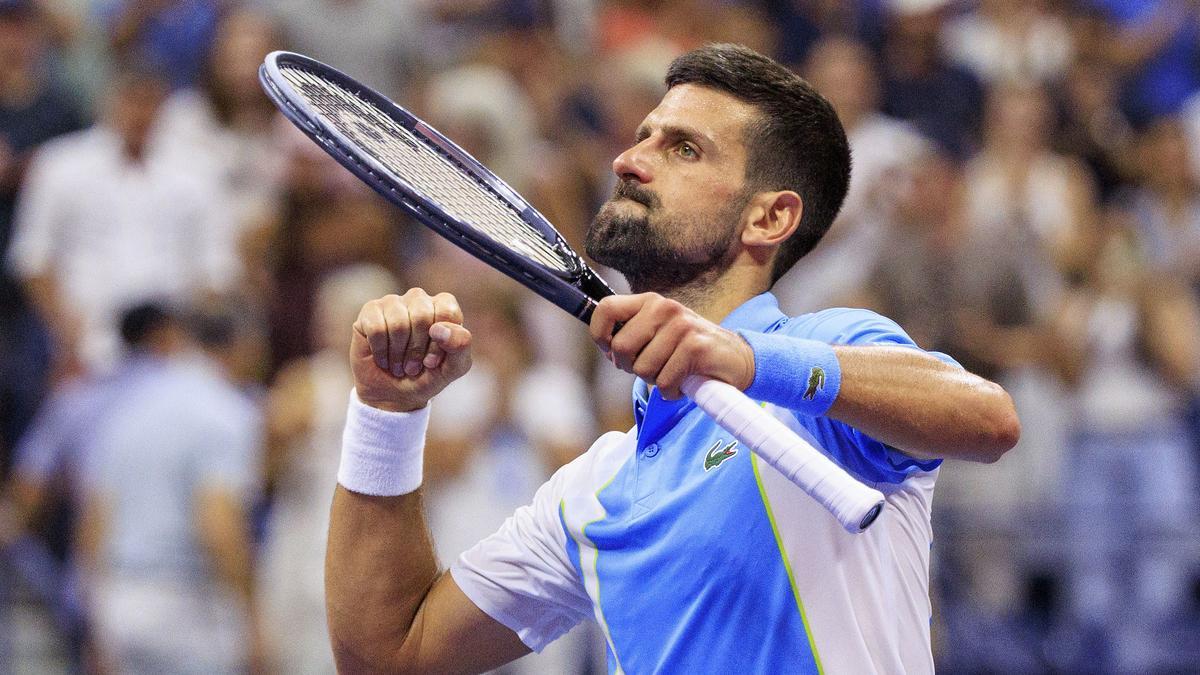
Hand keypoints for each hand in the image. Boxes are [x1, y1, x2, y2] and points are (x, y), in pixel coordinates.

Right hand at [350, 289, 471, 411]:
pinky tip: (382, 358)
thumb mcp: (452, 368)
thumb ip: (460, 346)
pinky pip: (376, 327)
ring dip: (397, 353)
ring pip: (398, 322)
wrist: (392, 394)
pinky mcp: (370, 311)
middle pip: (422, 315)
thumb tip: (439, 329)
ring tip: (398, 365)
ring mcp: (393, 303)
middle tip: (412, 367)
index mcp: (443, 307)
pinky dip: (380, 351)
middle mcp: (418, 300)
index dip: (439, 342)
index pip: (446, 311)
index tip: (432, 362)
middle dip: (416, 349)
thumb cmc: (426, 377)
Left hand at [589, 293, 754, 399]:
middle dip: (631, 367)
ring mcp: (681, 326)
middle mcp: (664, 308)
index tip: (612, 352)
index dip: (600, 335)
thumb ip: (632, 335)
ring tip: (673, 372)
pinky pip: (664, 381)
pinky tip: (684, 382)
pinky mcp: (695, 347)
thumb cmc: (689, 351)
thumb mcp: (658, 334)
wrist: (736, 358)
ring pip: (642, 368)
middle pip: (621, 347)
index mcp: (650, 302)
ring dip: (655, 380)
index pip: (605, 307)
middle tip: (653, 367)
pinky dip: (671, 391)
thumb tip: (607, 347)